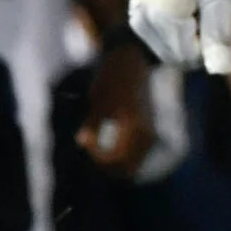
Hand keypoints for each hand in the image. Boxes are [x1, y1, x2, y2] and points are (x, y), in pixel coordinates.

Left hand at [74, 38, 154, 176]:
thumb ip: (92, 123)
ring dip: (116, 163)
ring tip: (98, 154)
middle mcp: (144, 133)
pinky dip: (123, 157)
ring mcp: (148, 132)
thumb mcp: (98, 99)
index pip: (116, 158)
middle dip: (109, 168)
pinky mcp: (147, 129)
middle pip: (128, 167)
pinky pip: (137, 154)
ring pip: (134, 163)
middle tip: (91, 156)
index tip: (86, 145)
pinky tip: (109, 148)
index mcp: (133, 126)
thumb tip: (82, 143)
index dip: (98, 159)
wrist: (131, 62)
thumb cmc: (112, 78)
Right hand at [128, 0, 230, 74]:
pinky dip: (175, 26)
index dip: (210, 40)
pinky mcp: (137, 12)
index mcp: (164, 20)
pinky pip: (160, 35)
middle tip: (203, 5)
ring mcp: (137, 17)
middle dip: (197, 39)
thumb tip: (219, 71)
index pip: (191, 57)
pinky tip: (182, 0)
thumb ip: (219, 36)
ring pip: (169, 48)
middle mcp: (144, 23)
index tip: (212, 10)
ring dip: (186, 34)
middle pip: (178, 56)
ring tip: (193, 1)